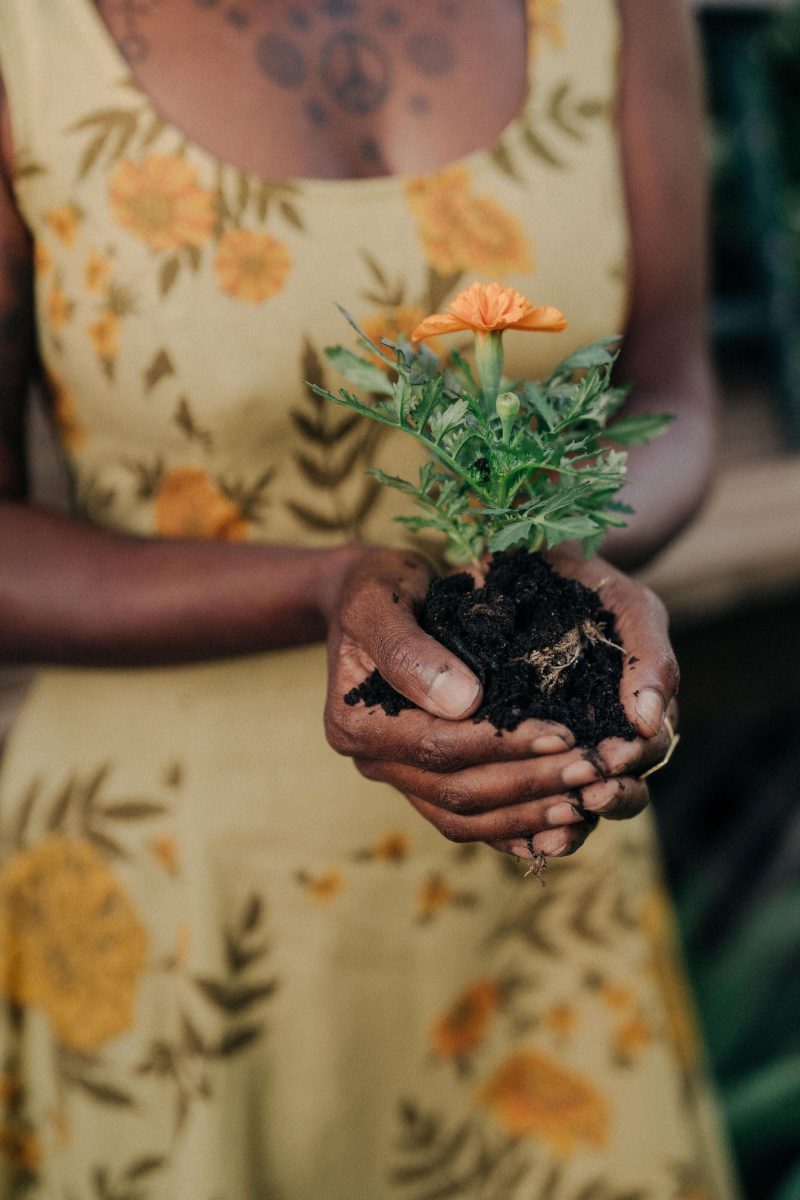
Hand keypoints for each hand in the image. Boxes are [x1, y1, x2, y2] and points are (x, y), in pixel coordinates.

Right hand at [324, 548, 638, 863]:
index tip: (564, 733)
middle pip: (457, 791)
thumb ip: (409, 651)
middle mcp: (373, 762)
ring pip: (467, 818)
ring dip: (531, 816)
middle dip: (530, 783)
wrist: (372, 597)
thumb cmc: (380, 588)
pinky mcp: (426, 786)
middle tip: (592, 769)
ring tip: (589, 799)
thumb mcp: (381, 599)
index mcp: (355, 723)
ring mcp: (400, 779)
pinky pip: (472, 823)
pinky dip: (518, 832)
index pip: (438, 746)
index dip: (503, 744)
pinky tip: (566, 829)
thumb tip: (462, 703)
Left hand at [536, 550, 679, 826]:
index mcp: (632, 710)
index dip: (634, 760)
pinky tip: (531, 833)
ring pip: (578, 805)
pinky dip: (536, 824)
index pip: (648, 750)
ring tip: (565, 810)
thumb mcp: (629, 608)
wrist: (524, 569)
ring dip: (575, 812)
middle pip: (621, 788)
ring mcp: (562, 751)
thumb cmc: (586, 586)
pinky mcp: (517, 757)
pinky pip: (533, 806)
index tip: (616, 758)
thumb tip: (648, 718)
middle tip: (591, 791)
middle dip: (610, 794)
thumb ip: (648, 657)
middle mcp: (602, 737)